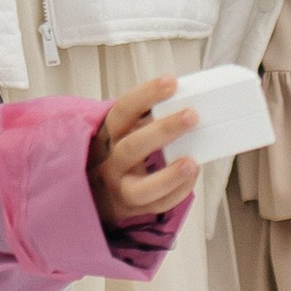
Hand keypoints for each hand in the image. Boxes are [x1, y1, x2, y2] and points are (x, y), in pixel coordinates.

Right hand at [90, 73, 199, 224]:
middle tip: (192, 116)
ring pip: (142, 188)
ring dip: (169, 175)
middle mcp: (110, 163)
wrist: (98, 192)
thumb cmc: (121, 154)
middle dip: (164, 130)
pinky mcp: (134, 208)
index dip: (145, 95)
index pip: (122, 111)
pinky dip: (177, 191)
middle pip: (133, 147)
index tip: (171, 82)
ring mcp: (120, 188)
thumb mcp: (124, 132)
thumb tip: (186, 105)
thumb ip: (147, 120)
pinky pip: (158, 204)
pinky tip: (191, 175)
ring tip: (192, 162)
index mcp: (108, 135)